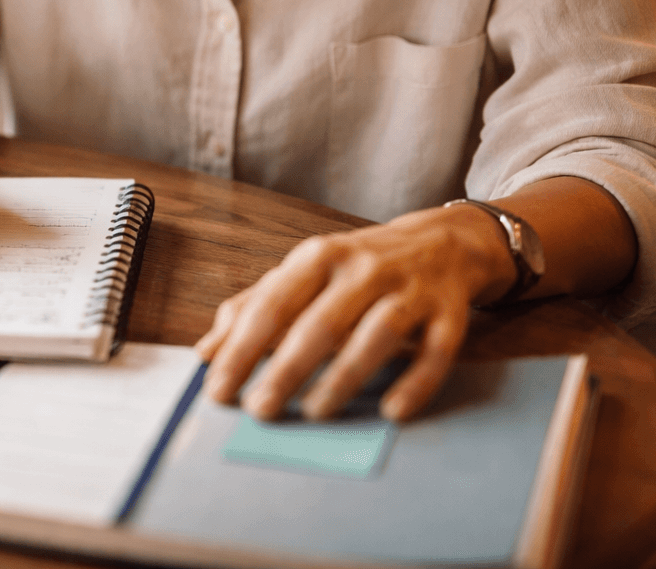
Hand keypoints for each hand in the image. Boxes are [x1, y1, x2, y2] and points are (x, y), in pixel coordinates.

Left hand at [193, 205, 515, 420]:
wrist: (440, 243)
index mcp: (319, 257)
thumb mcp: (302, 274)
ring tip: (315, 412)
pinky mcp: (449, 315)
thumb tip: (206, 352)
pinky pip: (435, 353)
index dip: (242, 348)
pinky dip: (415, 383)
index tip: (218, 389)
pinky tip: (391, 411)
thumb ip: (253, 307)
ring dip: (344, 376)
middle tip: (259, 410)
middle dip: (287, 369)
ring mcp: (410, 291)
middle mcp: (364, 269)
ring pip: (377, 335)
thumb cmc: (355, 267)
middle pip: (321, 322)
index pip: (272, 305)